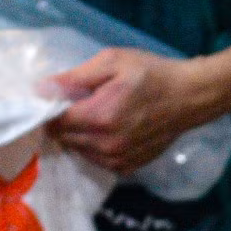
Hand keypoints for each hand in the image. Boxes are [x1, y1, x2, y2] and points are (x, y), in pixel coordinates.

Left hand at [49, 48, 221, 175]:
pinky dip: (94, 147)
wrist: (189, 97)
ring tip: (94, 115)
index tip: (55, 97)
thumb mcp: (111, 62)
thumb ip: (74, 77)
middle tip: (76, 103)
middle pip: (64, 138)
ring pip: (79, 151)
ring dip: (78, 135)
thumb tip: (41, 89)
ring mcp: (118, 159)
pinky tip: (107, 130)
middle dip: (63, 122)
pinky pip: (97, 161)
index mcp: (100, 117)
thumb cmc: (151, 74)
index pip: (55, 122)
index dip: (50, 109)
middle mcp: (106, 144)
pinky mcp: (127, 167)